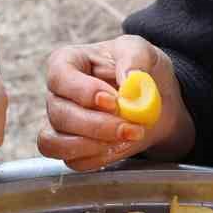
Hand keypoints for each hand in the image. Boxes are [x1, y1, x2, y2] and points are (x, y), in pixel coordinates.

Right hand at [37, 35, 193, 171]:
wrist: (156, 103)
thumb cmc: (141, 70)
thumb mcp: (142, 51)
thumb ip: (135, 58)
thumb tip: (129, 79)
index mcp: (66, 62)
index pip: (60, 77)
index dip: (83, 92)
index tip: (112, 101)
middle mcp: (57, 93)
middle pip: (59, 114)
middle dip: (97, 126)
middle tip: (132, 127)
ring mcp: (59, 123)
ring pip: (56, 142)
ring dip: (93, 146)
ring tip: (126, 138)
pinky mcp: (69, 148)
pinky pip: (72, 161)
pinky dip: (97, 159)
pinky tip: (119, 148)